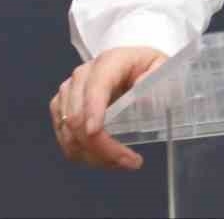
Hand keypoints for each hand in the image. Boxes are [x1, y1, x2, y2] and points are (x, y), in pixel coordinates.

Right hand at [50, 46, 167, 168]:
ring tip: (122, 162)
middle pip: (78, 116)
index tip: (95, 132)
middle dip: (100, 145)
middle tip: (130, 161)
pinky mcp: (62, 107)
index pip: (95, 87)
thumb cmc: (147, 67)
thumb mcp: (161, 66)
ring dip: (93, 154)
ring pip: (69, 131)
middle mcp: (83, 75)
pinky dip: (82, 153)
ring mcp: (69, 92)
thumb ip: (157, 74)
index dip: (92, 110)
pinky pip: (64, 137)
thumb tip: (142, 85)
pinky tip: (104, 159)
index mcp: (110, 62)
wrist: (133, 66)